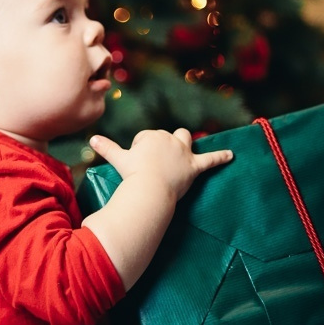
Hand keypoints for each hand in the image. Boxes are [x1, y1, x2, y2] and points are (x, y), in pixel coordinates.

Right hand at [90, 127, 232, 202]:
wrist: (149, 188)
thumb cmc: (132, 174)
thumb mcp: (118, 158)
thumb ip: (107, 147)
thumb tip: (91, 139)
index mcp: (151, 136)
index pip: (146, 138)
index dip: (141, 151)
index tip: (137, 165)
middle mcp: (169, 139)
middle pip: (165, 137)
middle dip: (160, 146)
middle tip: (151, 165)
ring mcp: (183, 152)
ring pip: (185, 138)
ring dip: (184, 143)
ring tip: (181, 152)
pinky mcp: (194, 166)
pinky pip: (210, 159)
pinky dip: (221, 157)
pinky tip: (232, 155)